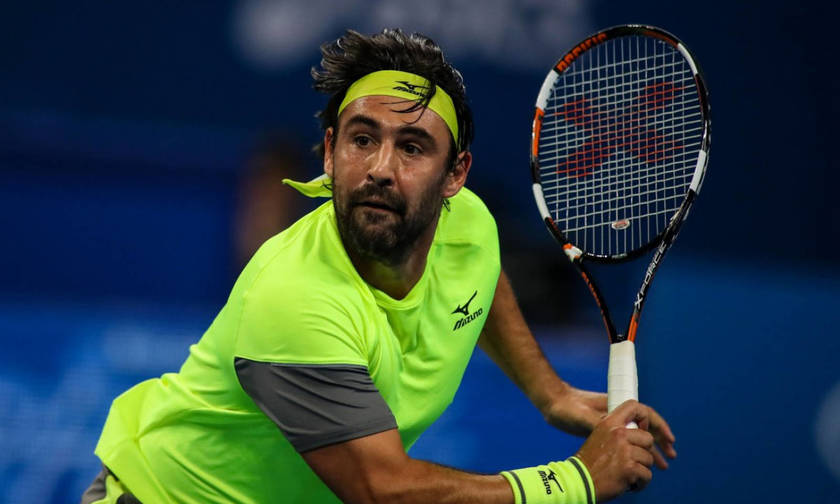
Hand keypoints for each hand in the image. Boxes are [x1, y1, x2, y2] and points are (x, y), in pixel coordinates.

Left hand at [543, 385, 676, 469]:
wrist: (555, 406)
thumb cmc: (568, 409)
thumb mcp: (585, 417)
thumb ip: (601, 424)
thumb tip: (619, 435)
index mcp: (616, 408)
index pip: (645, 414)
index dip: (659, 426)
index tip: (667, 439)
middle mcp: (617, 415)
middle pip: (645, 427)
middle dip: (659, 442)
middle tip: (671, 456)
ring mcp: (613, 424)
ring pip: (638, 437)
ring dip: (651, 450)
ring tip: (662, 465)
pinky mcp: (607, 434)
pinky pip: (628, 443)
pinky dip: (637, 452)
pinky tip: (641, 464)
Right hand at [574, 400, 673, 501]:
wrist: (579, 481)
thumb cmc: (588, 462)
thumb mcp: (598, 436)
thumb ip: (616, 432)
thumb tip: (639, 434)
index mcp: (609, 424)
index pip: (633, 407)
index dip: (644, 418)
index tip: (643, 430)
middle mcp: (619, 434)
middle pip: (648, 439)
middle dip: (642, 453)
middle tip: (630, 462)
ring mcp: (625, 451)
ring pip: (649, 459)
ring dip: (640, 470)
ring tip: (626, 475)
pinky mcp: (630, 468)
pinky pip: (647, 475)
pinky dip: (640, 483)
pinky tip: (628, 484)